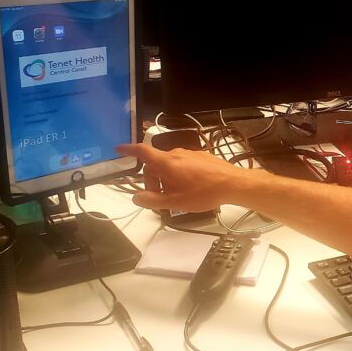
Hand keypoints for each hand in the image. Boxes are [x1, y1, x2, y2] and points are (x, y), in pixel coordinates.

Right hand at [116, 144, 259, 211]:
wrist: (233, 184)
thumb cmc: (204, 193)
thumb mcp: (175, 202)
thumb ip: (153, 200)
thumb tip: (137, 197)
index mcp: (167, 162)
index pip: (142, 151)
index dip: (128, 150)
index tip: (118, 149)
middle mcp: (176, 153)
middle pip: (156, 164)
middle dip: (153, 180)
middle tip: (161, 198)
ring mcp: (190, 154)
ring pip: (170, 165)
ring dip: (168, 179)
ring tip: (179, 196)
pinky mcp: (201, 157)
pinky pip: (183, 164)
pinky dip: (180, 175)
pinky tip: (191, 188)